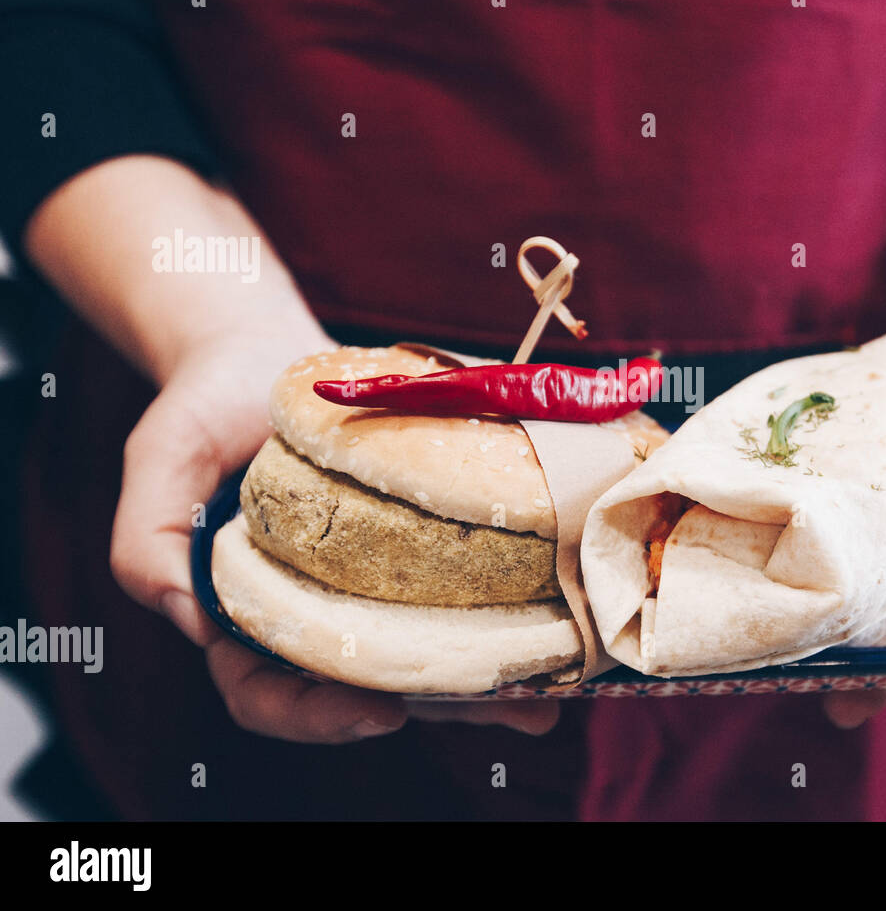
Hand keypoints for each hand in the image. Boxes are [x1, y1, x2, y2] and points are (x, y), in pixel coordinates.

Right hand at [109, 329, 564, 740]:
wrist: (262, 351)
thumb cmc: (206, 403)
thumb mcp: (160, 456)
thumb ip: (148, 539)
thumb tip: (191, 618)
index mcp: (242, 614)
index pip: (269, 693)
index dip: (317, 717)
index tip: (381, 711)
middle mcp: (312, 609)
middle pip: (370, 685)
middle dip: (440, 707)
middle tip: (511, 711)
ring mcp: (367, 582)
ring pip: (424, 650)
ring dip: (487, 678)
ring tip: (548, 691)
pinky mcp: (414, 544)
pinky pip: (455, 588)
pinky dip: (500, 608)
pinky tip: (555, 618)